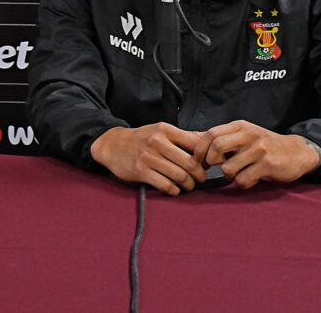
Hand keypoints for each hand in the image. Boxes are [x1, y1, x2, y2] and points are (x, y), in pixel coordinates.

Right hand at [90, 123, 206, 195]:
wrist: (113, 145)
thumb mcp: (161, 130)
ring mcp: (148, 157)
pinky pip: (166, 185)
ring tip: (188, 185)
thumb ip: (184, 135)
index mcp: (165, 130)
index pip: (196, 143)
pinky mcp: (140, 171)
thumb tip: (208, 139)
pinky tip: (174, 189)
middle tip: (200, 179)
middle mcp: (157, 142)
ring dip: (188, 185)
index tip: (207, 164)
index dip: (205, 157)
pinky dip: (174, 190)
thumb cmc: (141, 139)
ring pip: (180, 176)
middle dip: (200, 175)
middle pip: (190, 163)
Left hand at [193, 120, 320, 188]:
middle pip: (217, 148)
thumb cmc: (265, 145)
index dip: (200, 149)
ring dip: (228, 176)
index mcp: (240, 126)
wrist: (297, 152)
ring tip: (237, 174)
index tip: (199, 160)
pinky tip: (249, 179)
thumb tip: (191, 137)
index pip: (211, 134)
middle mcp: (249, 135)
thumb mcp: (244, 134)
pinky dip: (242, 184)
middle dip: (210, 162)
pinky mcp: (268, 165)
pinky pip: (243, 180)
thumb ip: (222, 137)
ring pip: (228, 168)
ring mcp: (259, 150)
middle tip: (213, 168)